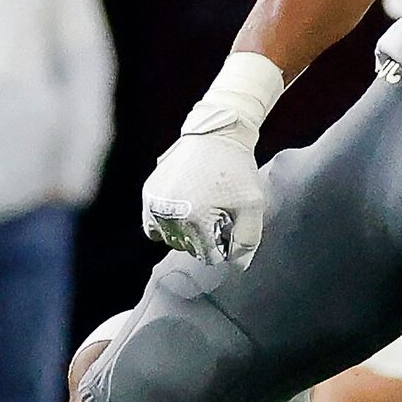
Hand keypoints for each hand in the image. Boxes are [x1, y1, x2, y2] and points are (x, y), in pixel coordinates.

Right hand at [140, 127, 265, 265]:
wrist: (216, 135)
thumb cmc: (237, 170)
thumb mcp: (252, 205)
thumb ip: (247, 240)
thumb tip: (238, 267)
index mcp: (196, 219)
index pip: (207, 255)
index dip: (222, 246)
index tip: (229, 227)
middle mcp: (171, 214)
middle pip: (188, 248)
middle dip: (204, 239)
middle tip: (217, 216)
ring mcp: (156, 203)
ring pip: (169, 239)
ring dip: (184, 234)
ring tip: (201, 212)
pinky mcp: (149, 193)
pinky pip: (151, 225)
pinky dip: (165, 226)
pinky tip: (182, 214)